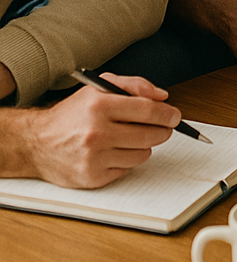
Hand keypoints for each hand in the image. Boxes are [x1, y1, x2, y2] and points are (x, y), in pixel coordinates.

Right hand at [17, 74, 180, 188]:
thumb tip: (162, 96)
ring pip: (142, 154)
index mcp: (99, 105)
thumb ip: (134, 85)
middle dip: (162, 131)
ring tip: (131, 138)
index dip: (167, 114)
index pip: (148, 109)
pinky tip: (114, 152)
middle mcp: (96, 132)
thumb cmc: (71, 114)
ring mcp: (94, 157)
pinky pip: (127, 169)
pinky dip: (127, 161)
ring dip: (144, 146)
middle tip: (163, 128)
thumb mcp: (98, 87)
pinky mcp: (92, 177)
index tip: (175, 116)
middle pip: (150, 134)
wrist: (36, 143)